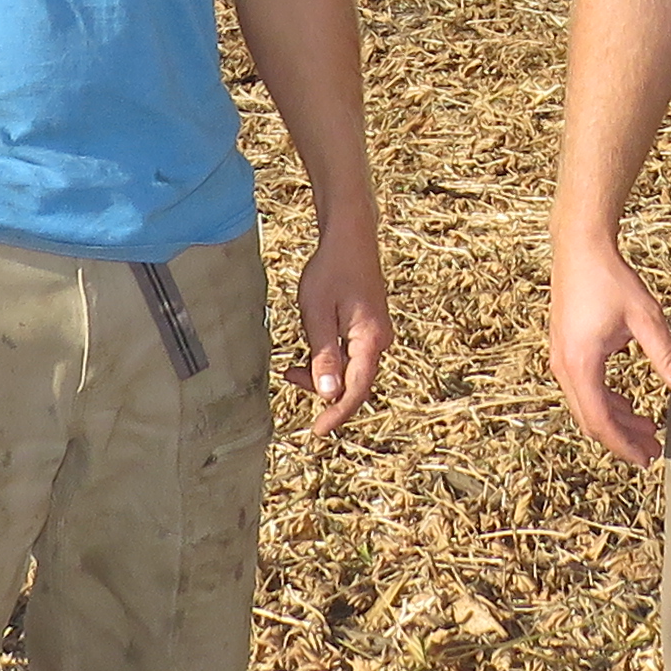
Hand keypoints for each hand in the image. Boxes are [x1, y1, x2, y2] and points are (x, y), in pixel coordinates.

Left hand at [291, 222, 394, 437]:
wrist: (351, 238)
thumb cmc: (332, 271)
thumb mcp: (318, 314)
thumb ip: (324, 355)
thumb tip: (329, 394)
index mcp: (370, 340)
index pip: (356, 389)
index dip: (337, 413)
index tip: (318, 431)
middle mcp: (380, 341)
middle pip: (354, 382)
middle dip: (323, 390)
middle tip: (289, 378)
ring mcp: (377, 334)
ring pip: (351, 370)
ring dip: (323, 374)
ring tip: (292, 366)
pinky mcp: (369, 329)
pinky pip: (351, 356)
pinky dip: (330, 360)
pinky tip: (309, 353)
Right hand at [547, 229, 670, 464]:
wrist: (580, 248)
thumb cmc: (612, 280)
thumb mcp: (646, 319)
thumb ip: (667, 357)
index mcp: (581, 365)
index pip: (601, 421)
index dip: (625, 445)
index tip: (648, 459)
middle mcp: (564, 367)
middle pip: (591, 420)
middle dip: (622, 439)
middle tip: (654, 451)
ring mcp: (560, 359)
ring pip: (586, 406)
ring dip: (616, 421)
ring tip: (648, 429)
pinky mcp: (564, 350)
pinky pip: (582, 390)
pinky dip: (606, 402)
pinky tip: (628, 404)